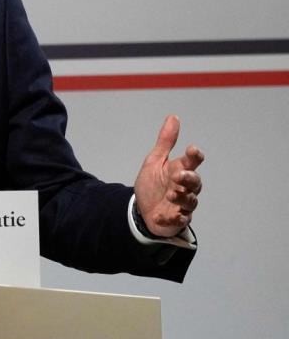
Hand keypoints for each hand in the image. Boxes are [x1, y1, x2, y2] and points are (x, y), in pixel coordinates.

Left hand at [134, 115, 204, 236]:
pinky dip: (171, 219)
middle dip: (189, 178)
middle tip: (179, 175)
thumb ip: (166, 142)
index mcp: (180, 170)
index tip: (192, 150)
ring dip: (182, 198)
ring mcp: (182, 205)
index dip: (194, 156)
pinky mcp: (176, 220)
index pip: (193, 162)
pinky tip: (161, 216)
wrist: (142, 209)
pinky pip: (178, 221)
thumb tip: (173, 117)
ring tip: (171, 194)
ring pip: (190, 202)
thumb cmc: (153, 184)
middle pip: (195, 183)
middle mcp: (185, 188)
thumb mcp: (155, 161)